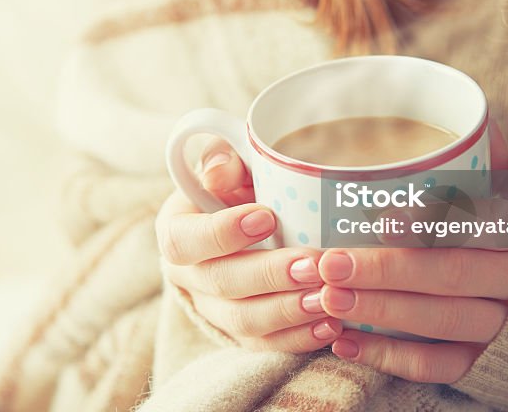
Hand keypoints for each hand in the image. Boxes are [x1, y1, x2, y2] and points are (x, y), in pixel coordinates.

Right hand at [155, 137, 342, 351]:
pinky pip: (266, 345)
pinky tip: (330, 325)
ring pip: (243, 321)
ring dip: (287, 310)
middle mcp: (188, 276)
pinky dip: (299, 338)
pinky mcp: (242, 335)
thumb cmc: (239, 189)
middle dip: (269, 275)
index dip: (221, 233)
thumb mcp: (231, 167)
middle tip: (312, 264)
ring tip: (326, 297)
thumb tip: (218, 173)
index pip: (184, 240)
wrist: (246, 229)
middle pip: (220, 283)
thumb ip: (222, 162)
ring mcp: (214, 310)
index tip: (266, 217)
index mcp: (177, 230)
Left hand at [319, 118, 507, 382]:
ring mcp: (498, 316)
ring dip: (383, 315)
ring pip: (446, 323)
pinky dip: (391, 360)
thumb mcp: (467, 158)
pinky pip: (441, 366)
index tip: (381, 220)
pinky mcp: (477, 355)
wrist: (485, 254)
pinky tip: (346, 343)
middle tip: (329, 263)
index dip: (432, 222)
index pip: (480, 220)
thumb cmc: (458, 195)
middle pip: (454, 275)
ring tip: (330, 300)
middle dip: (388, 272)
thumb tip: (422, 100)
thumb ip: (454, 133)